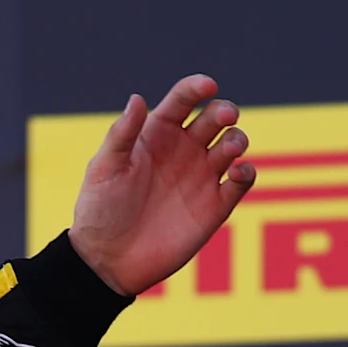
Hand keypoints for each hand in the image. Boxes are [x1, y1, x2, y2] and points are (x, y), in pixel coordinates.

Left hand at [68, 75, 255, 296]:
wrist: (108, 260)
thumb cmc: (100, 211)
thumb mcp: (104, 169)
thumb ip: (122, 133)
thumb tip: (138, 98)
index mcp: (157, 134)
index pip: (183, 101)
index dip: (197, 88)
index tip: (207, 86)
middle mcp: (184, 150)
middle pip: (214, 118)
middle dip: (224, 111)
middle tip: (225, 116)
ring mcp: (201, 177)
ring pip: (233, 145)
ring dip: (237, 140)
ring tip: (228, 150)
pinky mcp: (215, 206)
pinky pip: (241, 182)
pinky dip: (247, 173)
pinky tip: (237, 173)